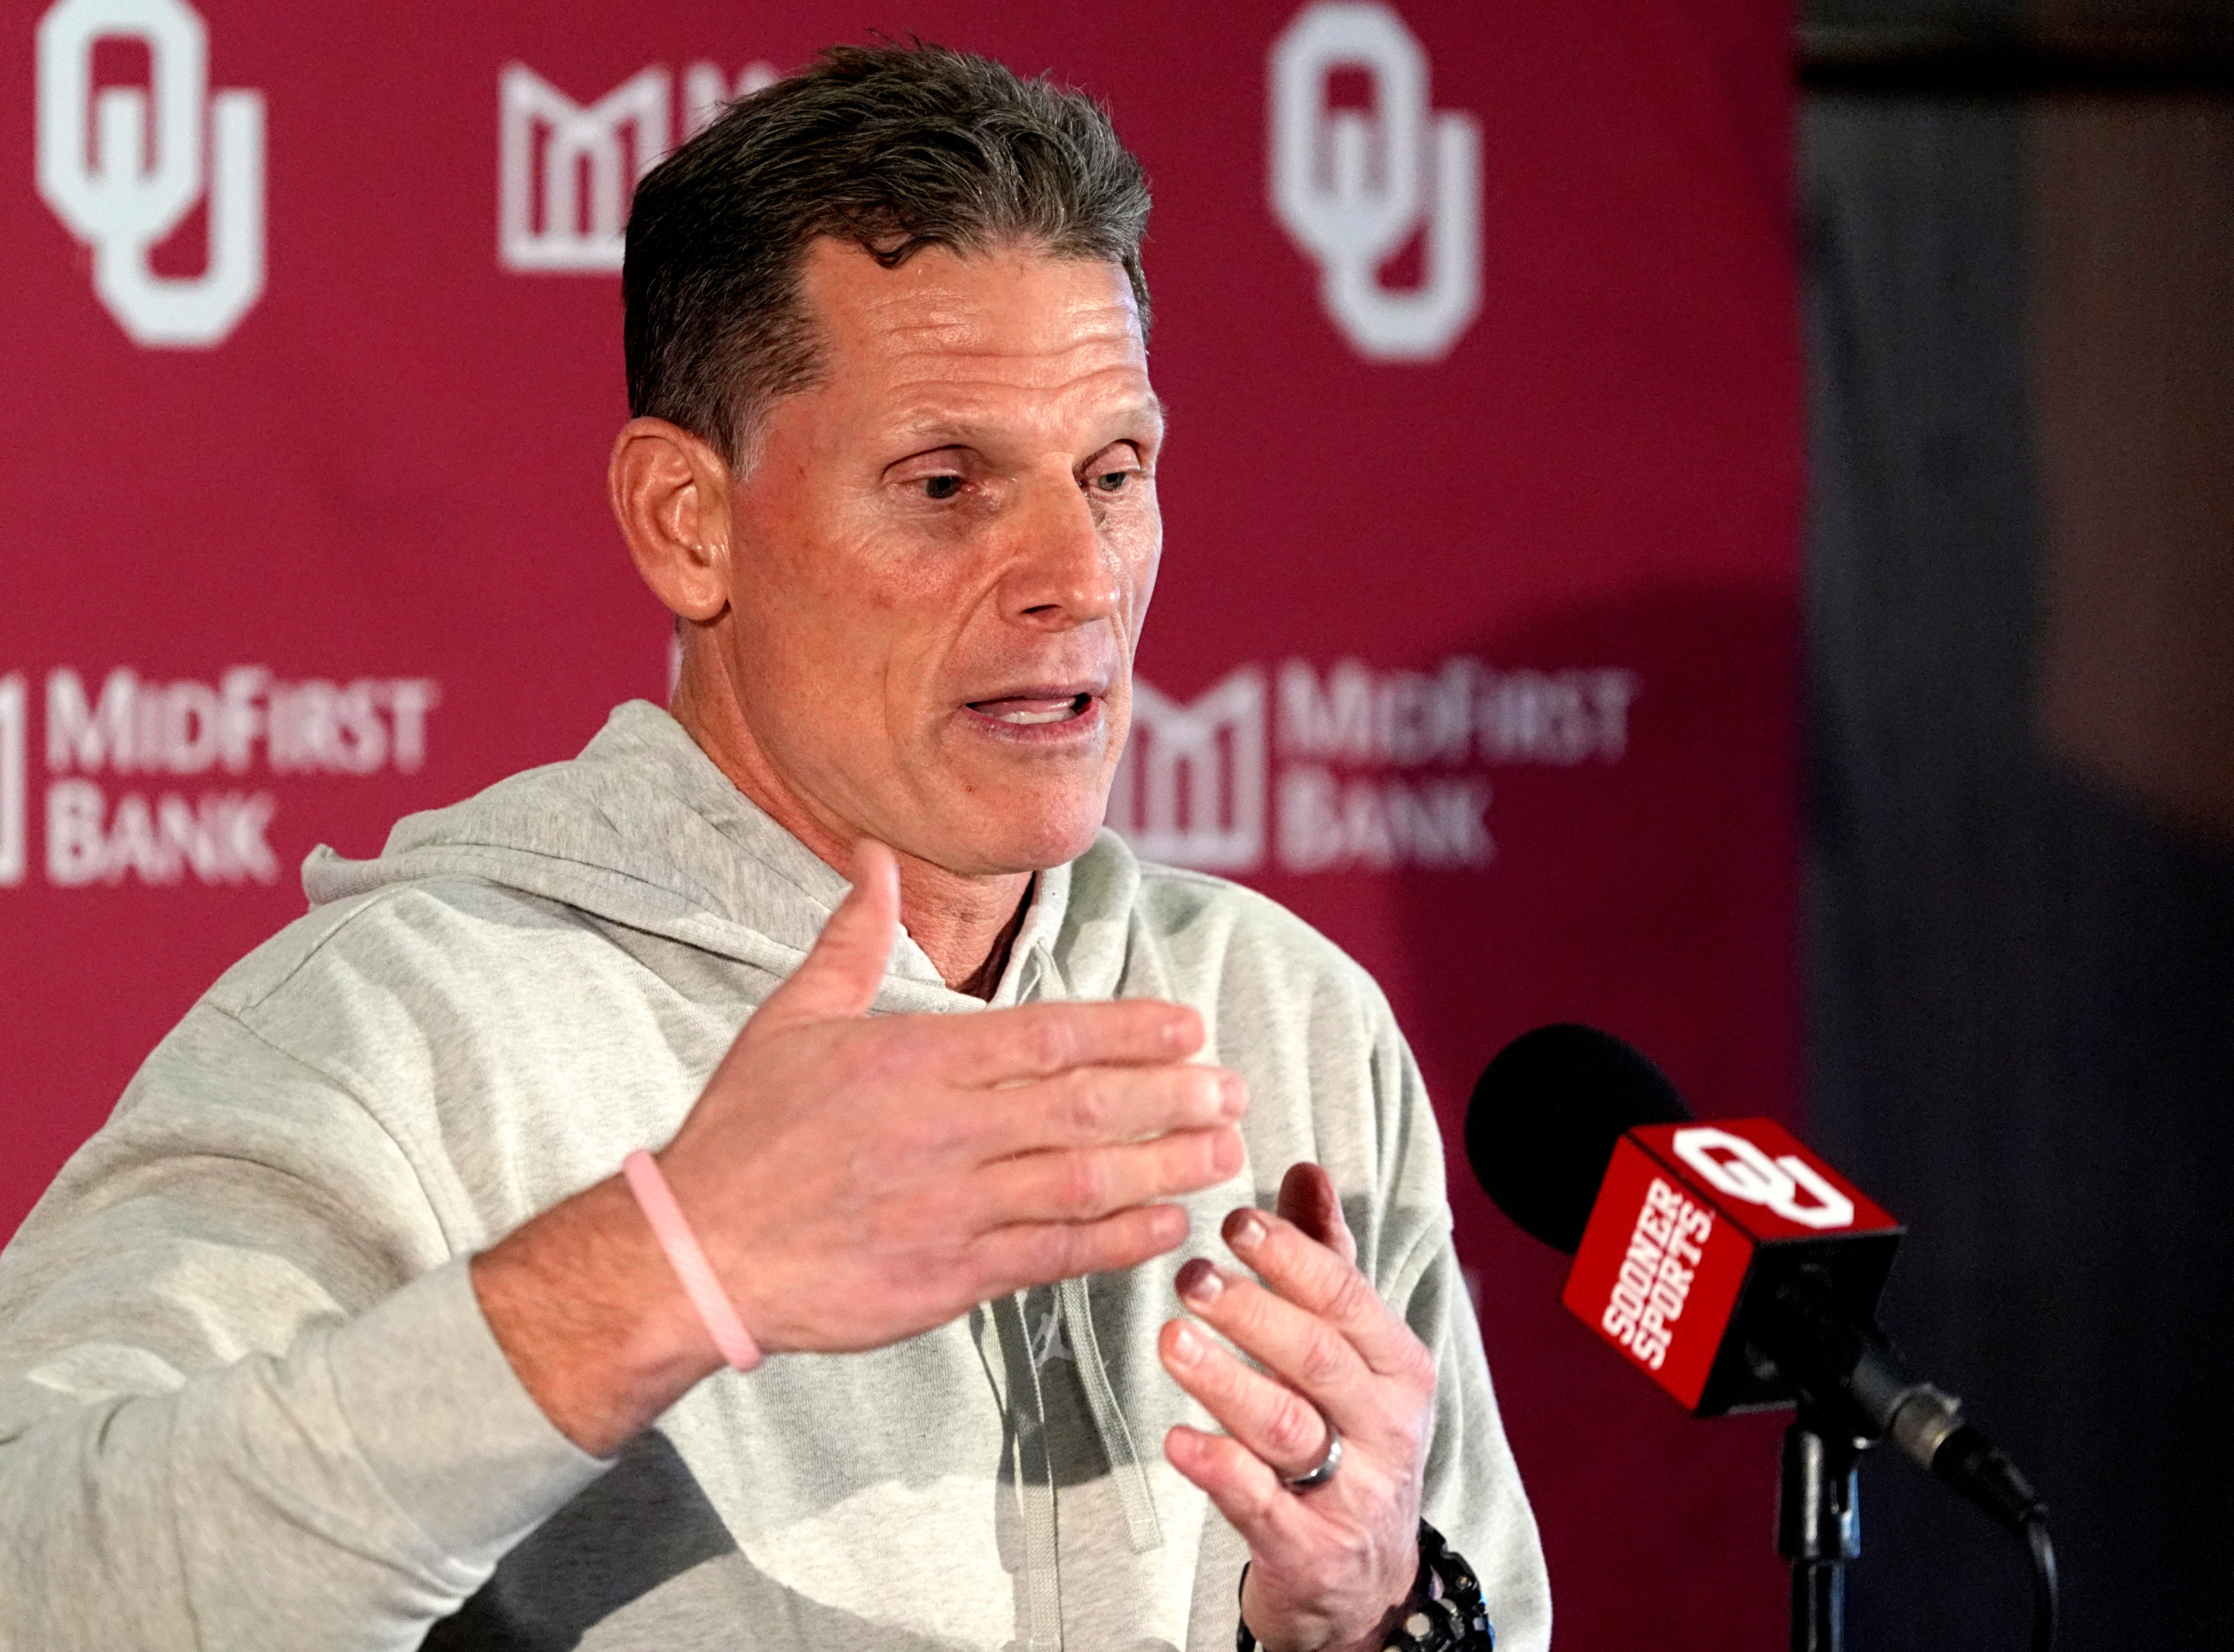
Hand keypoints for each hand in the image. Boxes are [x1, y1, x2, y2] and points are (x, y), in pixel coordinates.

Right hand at [477, 840, 1245, 1453]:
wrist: (696, 1251)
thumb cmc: (743, 1132)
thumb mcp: (792, 1019)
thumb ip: (850, 940)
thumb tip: (874, 860)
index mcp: (919, 1058)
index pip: (1050, 1034)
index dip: (1130, 1029)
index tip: (1189, 1027)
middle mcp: (949, 1127)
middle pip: (1087, 1103)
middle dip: (1173, 1095)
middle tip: (1235, 1089)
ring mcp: (955, 1204)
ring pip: (1087, 1178)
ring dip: (1167, 1164)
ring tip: (1227, 1151)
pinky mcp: (952, 1276)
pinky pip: (1055, 1255)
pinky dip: (1118, 1241)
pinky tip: (1168, 1227)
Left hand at [1158, 1163, 1437, 1651]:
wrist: (1365, 1577)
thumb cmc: (1350, 1436)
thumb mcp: (1353, 1352)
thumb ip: (1327, 1260)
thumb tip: (1305, 1171)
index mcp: (1397, 1365)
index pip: (1346, 1298)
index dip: (1290, 1257)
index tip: (1233, 1223)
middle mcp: (1385, 1426)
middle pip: (1316, 1357)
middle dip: (1253, 1311)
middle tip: (1191, 1276)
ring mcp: (1352, 1491)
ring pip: (1288, 1427)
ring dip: (1226, 1381)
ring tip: (1174, 1340)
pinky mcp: (1310, 1551)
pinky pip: (1262, 1506)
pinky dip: (1220, 1471)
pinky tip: (1178, 1441)